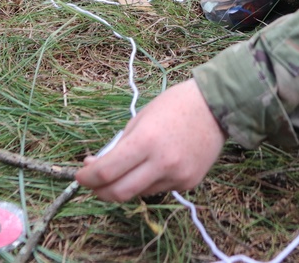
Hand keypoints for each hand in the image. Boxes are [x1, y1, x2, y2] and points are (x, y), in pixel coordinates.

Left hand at [75, 80, 226, 201]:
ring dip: (124, 185)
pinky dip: (147, 182)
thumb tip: (97, 166)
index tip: (80, 175)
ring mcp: (177, 176)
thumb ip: (120, 145)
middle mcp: (162, 163)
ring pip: (138, 193)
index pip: (106, 171)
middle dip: (100, 190)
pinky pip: (158, 189)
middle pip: (119, 192)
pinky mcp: (188, 183)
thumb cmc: (175, 105)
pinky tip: (154, 165)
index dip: (87, 177)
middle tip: (94, 182)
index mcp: (146, 140)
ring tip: (127, 168)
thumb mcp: (141, 118)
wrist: (217, 107)